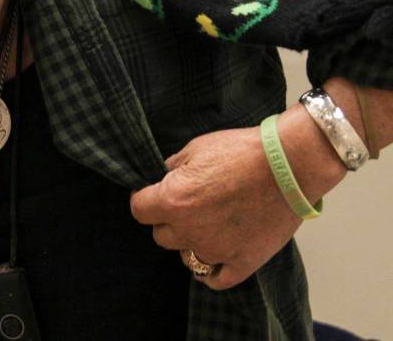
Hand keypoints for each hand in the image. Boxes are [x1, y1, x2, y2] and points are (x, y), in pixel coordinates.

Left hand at [130, 106, 346, 289]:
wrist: (290, 164)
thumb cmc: (242, 151)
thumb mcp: (196, 148)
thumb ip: (173, 168)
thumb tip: (163, 177)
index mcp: (172, 201)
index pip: (139, 210)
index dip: (145, 199)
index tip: (153, 194)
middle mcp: (190, 230)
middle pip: (161, 235)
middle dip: (168, 221)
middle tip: (186, 207)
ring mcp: (217, 250)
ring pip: (186, 258)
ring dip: (190, 244)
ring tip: (206, 227)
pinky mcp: (244, 262)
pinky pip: (217, 280)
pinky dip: (211, 272)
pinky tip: (213, 260)